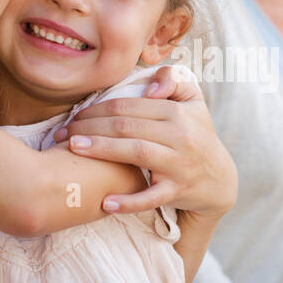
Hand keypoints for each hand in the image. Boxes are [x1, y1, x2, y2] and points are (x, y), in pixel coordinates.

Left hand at [53, 66, 237, 217]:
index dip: (97, 108)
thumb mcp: (193, 102)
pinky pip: (151, 197)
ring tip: (73, 149)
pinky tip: (105, 202)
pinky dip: (129, 201)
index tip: (73, 116)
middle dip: (90, 127)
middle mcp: (180, 135)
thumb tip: (149, 87)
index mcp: (178, 112)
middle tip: (62, 133)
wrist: (220, 180)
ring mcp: (180, 164)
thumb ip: (173, 80)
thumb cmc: (197, 135)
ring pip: (136, 152)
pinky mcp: (178, 191)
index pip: (129, 105)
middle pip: (127, 126)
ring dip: (102, 150)